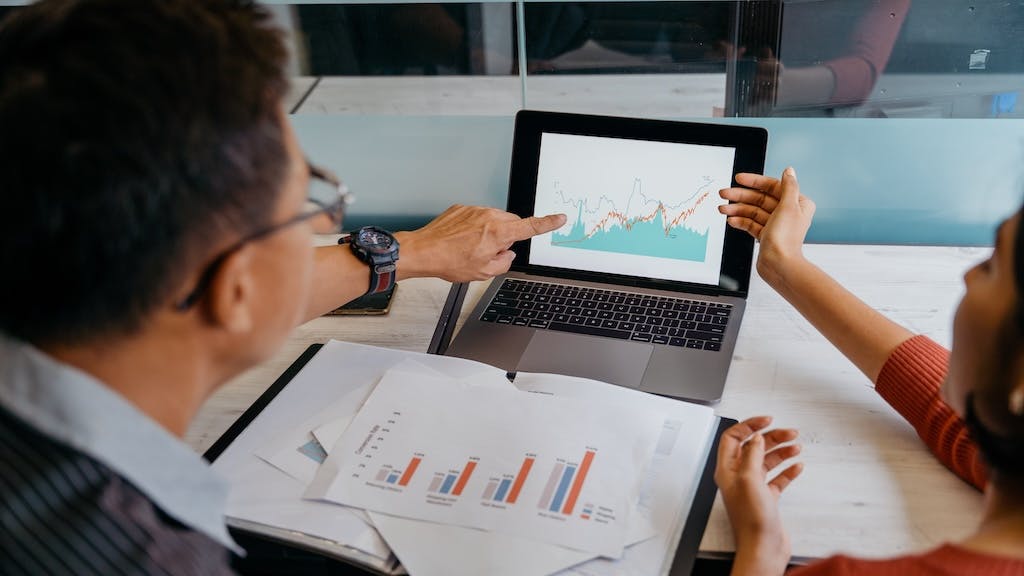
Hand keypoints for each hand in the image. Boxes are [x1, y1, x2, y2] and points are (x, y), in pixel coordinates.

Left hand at [395, 205, 565, 281]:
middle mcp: (489, 217)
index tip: (559, 218)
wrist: (425, 251)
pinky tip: (461, 240)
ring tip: (470, 248)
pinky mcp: (462, 208)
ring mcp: (475, 210)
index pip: (531, 227)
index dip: (548, 223)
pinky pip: (477, 217)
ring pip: (493, 220)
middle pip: (511, 224)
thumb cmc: (450, 262)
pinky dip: (474, 227)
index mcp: (499, 233)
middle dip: (506, 237)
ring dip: (489, 232)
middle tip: (489, 252)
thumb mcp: (484, 272)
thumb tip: (507, 254)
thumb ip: (504, 262)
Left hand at [714, 416, 802, 575]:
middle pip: (753, 447)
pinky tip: (797, 465)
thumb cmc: (751, 521)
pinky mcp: (767, 499)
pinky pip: (777, 478)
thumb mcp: (749, 480)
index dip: (749, 426)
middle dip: (771, 437)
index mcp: (728, 470)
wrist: (763, 548)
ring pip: (767, 461)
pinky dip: (788, 470)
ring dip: (782, 451)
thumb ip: (751, 455)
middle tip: (789, 432)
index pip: (733, 438)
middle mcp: (739, 477)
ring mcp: (753, 488)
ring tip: (796, 445)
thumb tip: (755, 437)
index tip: (766, 420)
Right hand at [718, 167, 814, 286]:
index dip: (754, 181)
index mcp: (797, 204)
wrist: (779, 265)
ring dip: (737, 209)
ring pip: (753, 211)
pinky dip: (741, 221)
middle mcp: (787, 213)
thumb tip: (789, 171)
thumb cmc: (786, 239)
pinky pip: (751, 224)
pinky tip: (731, 220)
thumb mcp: (788, 207)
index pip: (773, 187)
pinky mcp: (766, 236)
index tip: (739, 179)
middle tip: (724, 193)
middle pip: (760, 199)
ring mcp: (776, 225)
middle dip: (740, 196)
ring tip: (723, 209)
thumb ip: (788, 186)